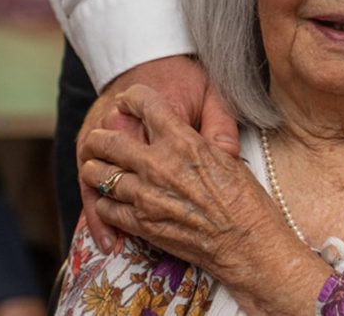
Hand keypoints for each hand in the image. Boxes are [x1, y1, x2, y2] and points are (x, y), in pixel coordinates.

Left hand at [80, 85, 325, 313]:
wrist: (248, 245)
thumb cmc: (247, 202)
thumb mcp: (229, 158)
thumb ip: (204, 139)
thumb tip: (189, 127)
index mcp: (185, 142)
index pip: (146, 105)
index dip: (132, 98)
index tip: (128, 102)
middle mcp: (160, 165)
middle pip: (109, 140)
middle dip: (99, 136)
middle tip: (99, 137)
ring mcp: (146, 196)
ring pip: (99, 174)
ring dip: (94, 168)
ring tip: (96, 167)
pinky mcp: (141, 225)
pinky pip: (105, 208)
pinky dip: (103, 201)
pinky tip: (110, 199)